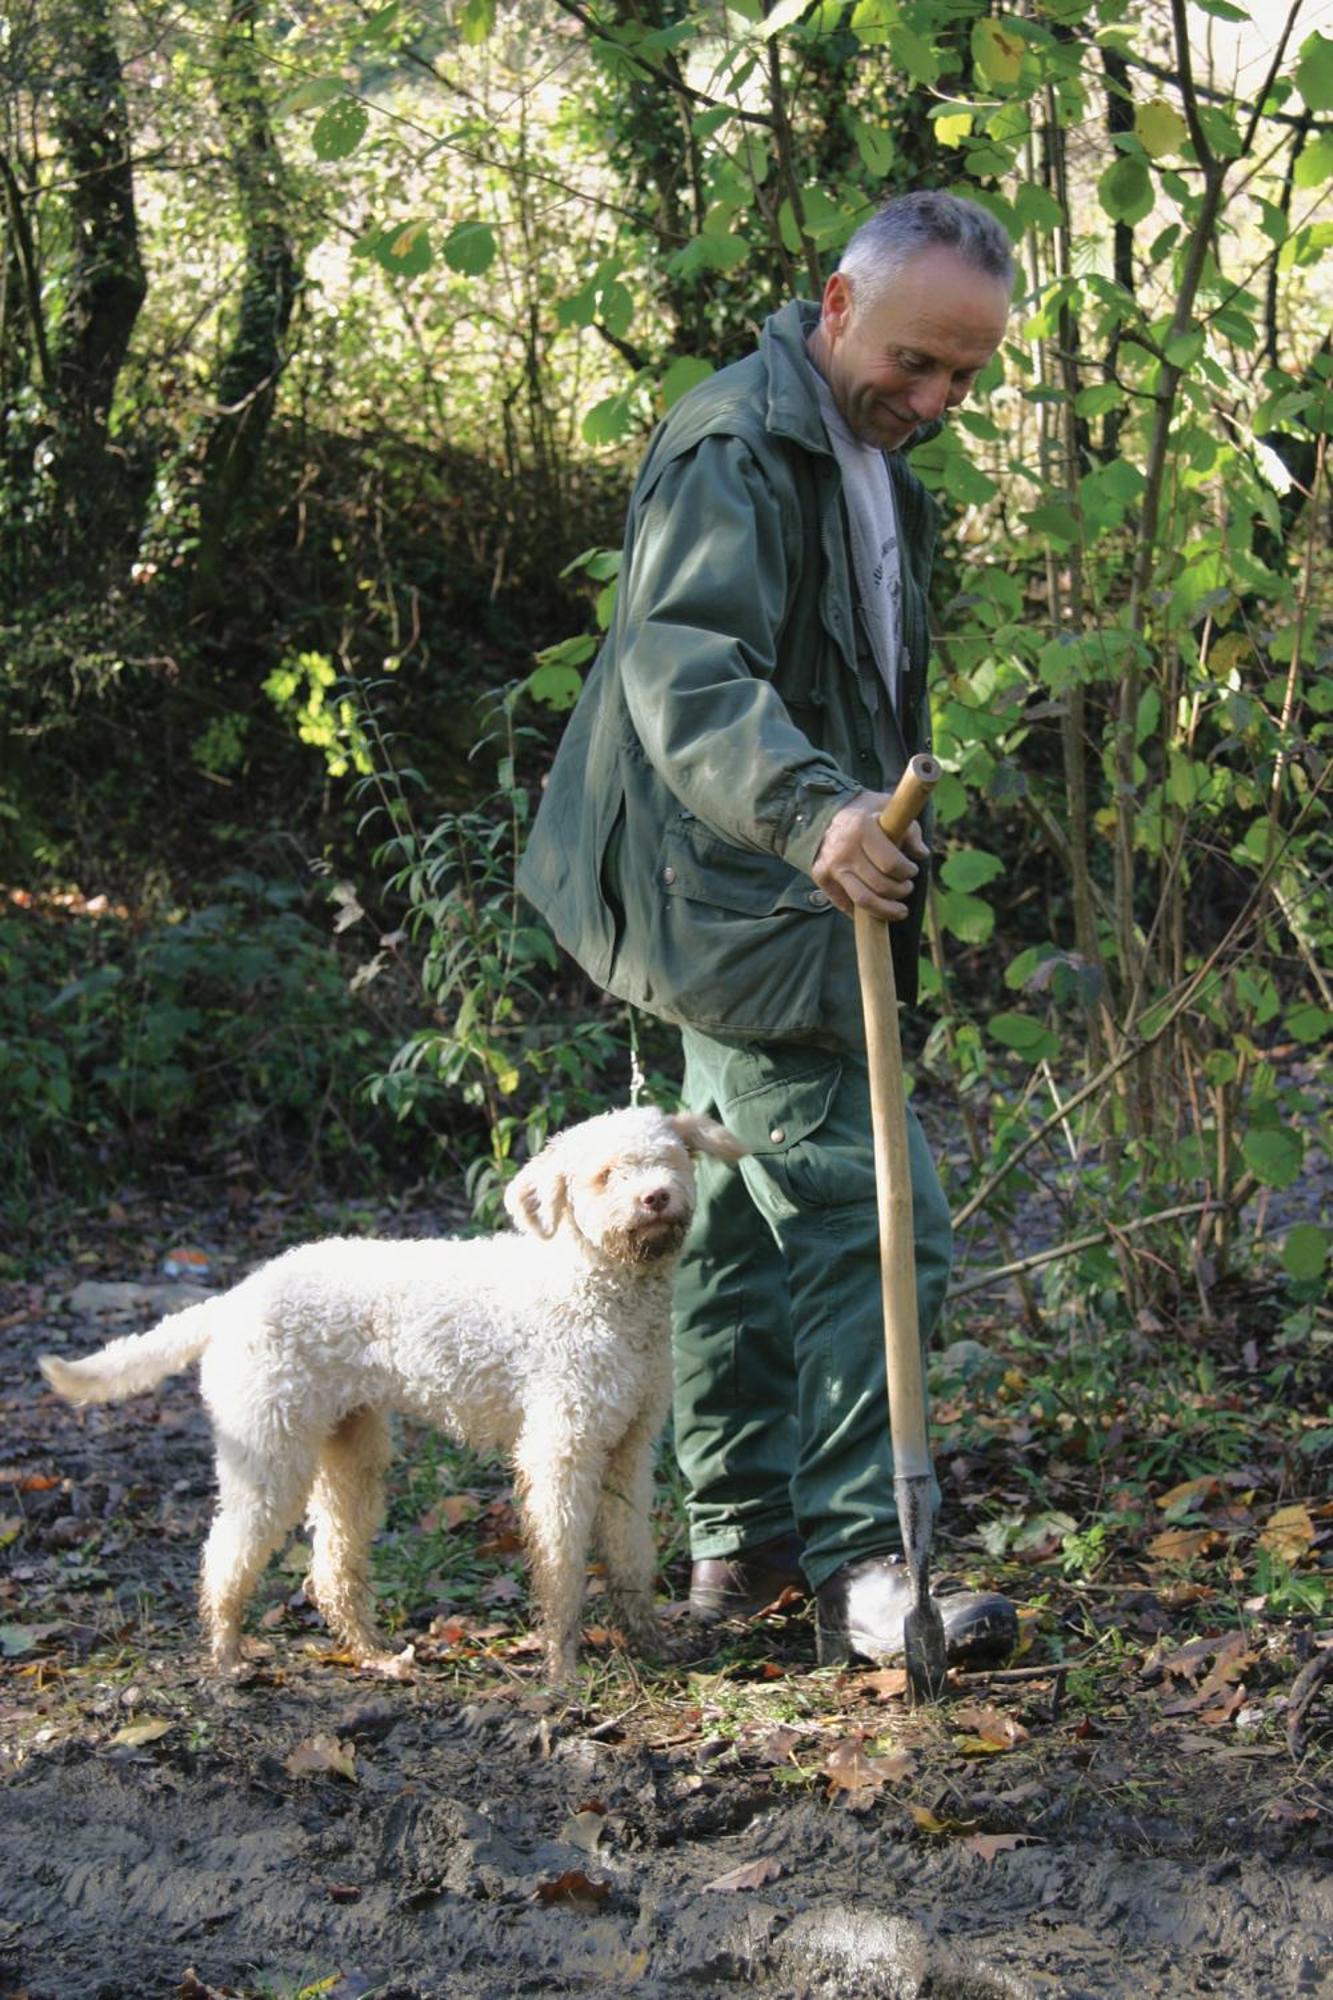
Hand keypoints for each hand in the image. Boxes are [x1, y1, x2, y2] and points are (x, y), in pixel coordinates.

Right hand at [811, 791, 928, 919]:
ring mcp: (830, 866)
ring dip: (886, 910)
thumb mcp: (889, 809)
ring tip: (899, 910)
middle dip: (900, 891)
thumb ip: (909, 829)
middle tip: (907, 888)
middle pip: (880, 886)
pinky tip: (877, 907)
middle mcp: (844, 849)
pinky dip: (865, 911)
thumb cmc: (866, 813)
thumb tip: (921, 854)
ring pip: (863, 901)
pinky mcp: (821, 878)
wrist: (825, 813)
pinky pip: (846, 904)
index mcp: (862, 829)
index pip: (891, 864)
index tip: (913, 870)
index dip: (908, 872)